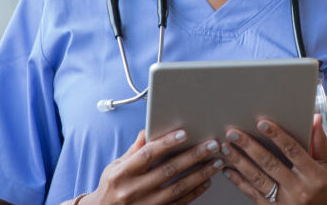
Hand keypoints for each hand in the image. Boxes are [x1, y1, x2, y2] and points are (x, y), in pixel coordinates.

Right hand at [83, 128, 223, 203]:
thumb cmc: (111, 187)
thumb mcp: (115, 166)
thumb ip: (134, 149)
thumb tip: (149, 129)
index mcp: (122, 173)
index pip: (148, 154)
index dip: (166, 143)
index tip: (184, 133)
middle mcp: (133, 190)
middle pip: (168, 170)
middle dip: (193, 156)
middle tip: (211, 145)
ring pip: (178, 188)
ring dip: (200, 174)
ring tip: (215, 162)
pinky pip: (179, 204)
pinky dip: (194, 192)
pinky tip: (206, 181)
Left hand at [221, 114, 326, 203]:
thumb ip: (320, 143)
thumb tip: (314, 118)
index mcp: (313, 175)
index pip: (292, 150)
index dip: (277, 135)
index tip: (262, 123)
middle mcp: (298, 190)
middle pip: (270, 164)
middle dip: (249, 147)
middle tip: (234, 133)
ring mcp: (285, 203)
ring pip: (258, 180)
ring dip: (240, 163)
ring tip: (227, 149)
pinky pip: (254, 195)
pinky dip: (240, 182)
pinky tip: (229, 171)